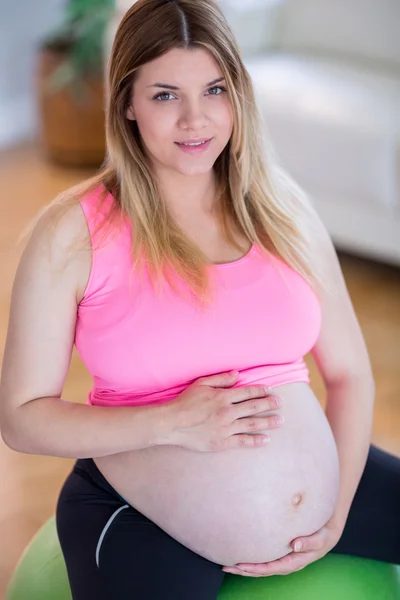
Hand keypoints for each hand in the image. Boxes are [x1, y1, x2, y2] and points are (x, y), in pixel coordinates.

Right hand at [169, 371, 282, 451]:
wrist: (172, 423)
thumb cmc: (185, 402)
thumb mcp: (201, 384)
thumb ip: (220, 379)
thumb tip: (237, 374)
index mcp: (224, 396)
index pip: (248, 392)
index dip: (261, 391)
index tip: (271, 391)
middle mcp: (228, 412)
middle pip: (254, 407)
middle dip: (269, 404)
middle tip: (280, 404)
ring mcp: (226, 428)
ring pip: (252, 424)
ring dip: (268, 422)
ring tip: (280, 421)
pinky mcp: (222, 442)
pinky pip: (243, 441)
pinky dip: (255, 440)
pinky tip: (266, 439)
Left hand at [222, 515, 343, 576]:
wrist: (327, 532)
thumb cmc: (323, 534)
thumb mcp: (321, 537)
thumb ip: (310, 542)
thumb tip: (295, 545)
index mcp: (294, 561)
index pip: (271, 567)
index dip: (256, 568)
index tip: (240, 565)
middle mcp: (287, 562)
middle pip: (263, 570)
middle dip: (244, 570)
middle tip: (226, 567)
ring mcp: (283, 558)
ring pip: (261, 566)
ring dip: (245, 567)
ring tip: (227, 565)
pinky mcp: (280, 552)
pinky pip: (264, 558)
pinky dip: (252, 559)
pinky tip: (240, 554)